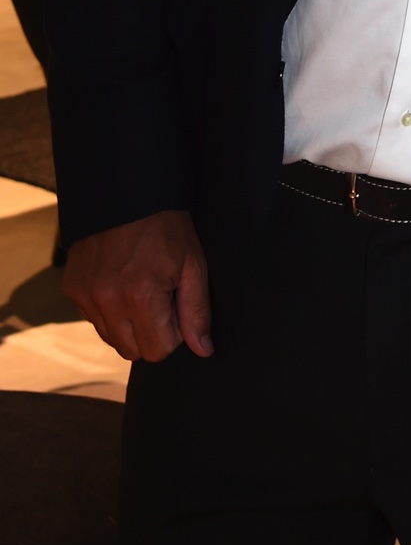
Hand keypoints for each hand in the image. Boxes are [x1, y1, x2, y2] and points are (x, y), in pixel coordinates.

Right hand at [63, 210, 212, 363]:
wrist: (126, 193)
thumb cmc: (165, 227)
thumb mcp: (192, 265)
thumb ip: (197, 311)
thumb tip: (202, 349)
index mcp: (139, 295)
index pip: (158, 350)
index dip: (173, 334)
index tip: (176, 307)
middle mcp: (106, 300)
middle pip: (132, 351)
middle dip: (151, 333)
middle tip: (160, 298)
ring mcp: (85, 295)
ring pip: (111, 338)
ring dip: (129, 324)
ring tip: (140, 289)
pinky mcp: (72, 289)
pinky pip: (93, 319)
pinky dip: (109, 311)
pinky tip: (121, 283)